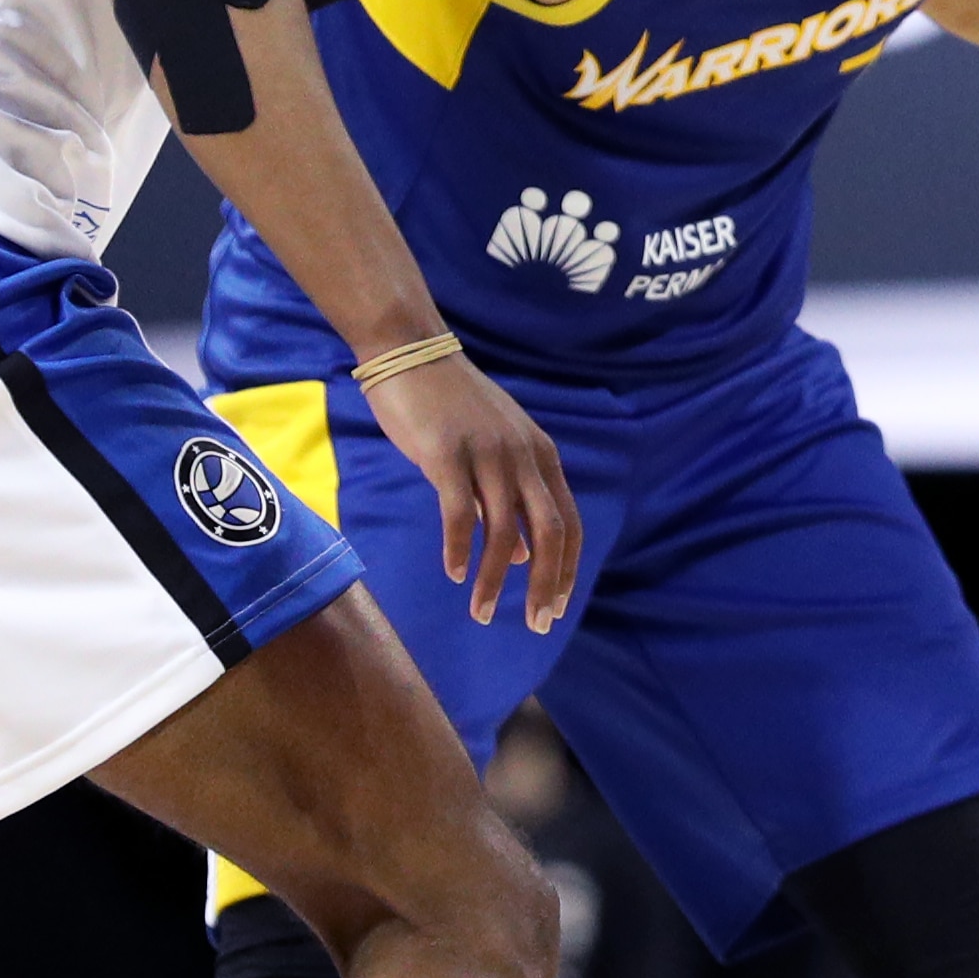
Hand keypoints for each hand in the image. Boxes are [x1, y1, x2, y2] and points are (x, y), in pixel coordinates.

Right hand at [362, 356, 581, 631]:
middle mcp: (522, 455)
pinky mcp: (447, 453)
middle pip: (548, 533)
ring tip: (481, 613)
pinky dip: (459, 549)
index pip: (568, 523)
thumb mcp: (493, 450)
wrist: (410, 352)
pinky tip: (453, 573)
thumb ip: (510, 498)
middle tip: (533, 625)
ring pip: (502, 532)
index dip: (566, 570)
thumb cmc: (449, 406)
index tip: (554, 608)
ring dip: (492, 580)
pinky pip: (459, 513)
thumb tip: (520, 554)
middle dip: (543, 586)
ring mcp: (487, 453)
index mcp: (540, 454)